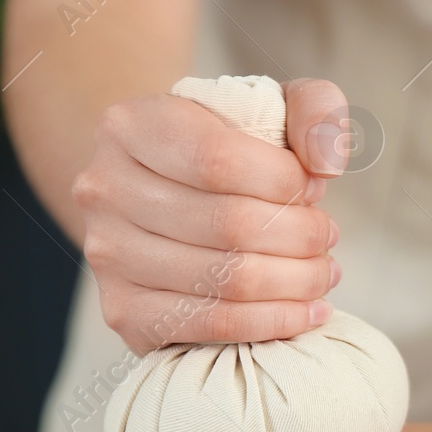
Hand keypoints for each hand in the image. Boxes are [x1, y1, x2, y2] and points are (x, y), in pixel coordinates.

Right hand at [74, 78, 349, 353]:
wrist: (163, 195)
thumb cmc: (228, 149)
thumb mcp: (274, 105)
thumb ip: (315, 110)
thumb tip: (326, 164)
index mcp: (130, 126)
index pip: (219, 160)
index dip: (284, 182)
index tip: (315, 188)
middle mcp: (104, 189)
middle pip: (228, 225)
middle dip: (300, 236)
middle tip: (327, 236)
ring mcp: (107, 255)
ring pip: (225, 280)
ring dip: (296, 281)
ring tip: (323, 271)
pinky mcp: (123, 311)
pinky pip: (211, 326)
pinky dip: (273, 323)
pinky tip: (307, 311)